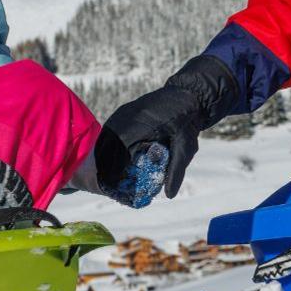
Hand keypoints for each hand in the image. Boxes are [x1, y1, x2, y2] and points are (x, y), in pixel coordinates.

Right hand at [96, 55, 238, 200]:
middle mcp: (126, 116)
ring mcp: (122, 113)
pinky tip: (110, 164)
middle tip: (109, 188)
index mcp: (141, 123)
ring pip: (104, 141)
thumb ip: (176, 170)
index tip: (114, 187)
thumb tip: (169, 195)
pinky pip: (108, 135)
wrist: (187, 95)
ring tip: (107, 179)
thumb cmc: (187, 121)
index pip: (119, 149)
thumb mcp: (185, 146)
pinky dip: (107, 150)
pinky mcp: (121, 114)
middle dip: (105, 168)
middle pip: (106, 146)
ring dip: (103, 160)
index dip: (114, 170)